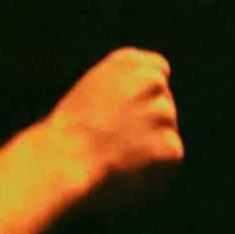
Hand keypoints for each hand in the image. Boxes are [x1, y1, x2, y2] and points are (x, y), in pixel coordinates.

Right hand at [43, 47, 183, 211]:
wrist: (63, 161)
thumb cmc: (66, 134)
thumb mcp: (90, 93)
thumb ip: (121, 90)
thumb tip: (144, 108)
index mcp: (128, 61)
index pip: (158, 70)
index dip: (147, 95)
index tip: (135, 113)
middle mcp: (151, 80)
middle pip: (164, 104)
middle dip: (150, 122)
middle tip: (119, 143)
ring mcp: (164, 112)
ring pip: (166, 132)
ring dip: (151, 146)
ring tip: (116, 158)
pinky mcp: (171, 147)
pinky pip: (169, 160)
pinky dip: (155, 170)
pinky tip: (127, 171)